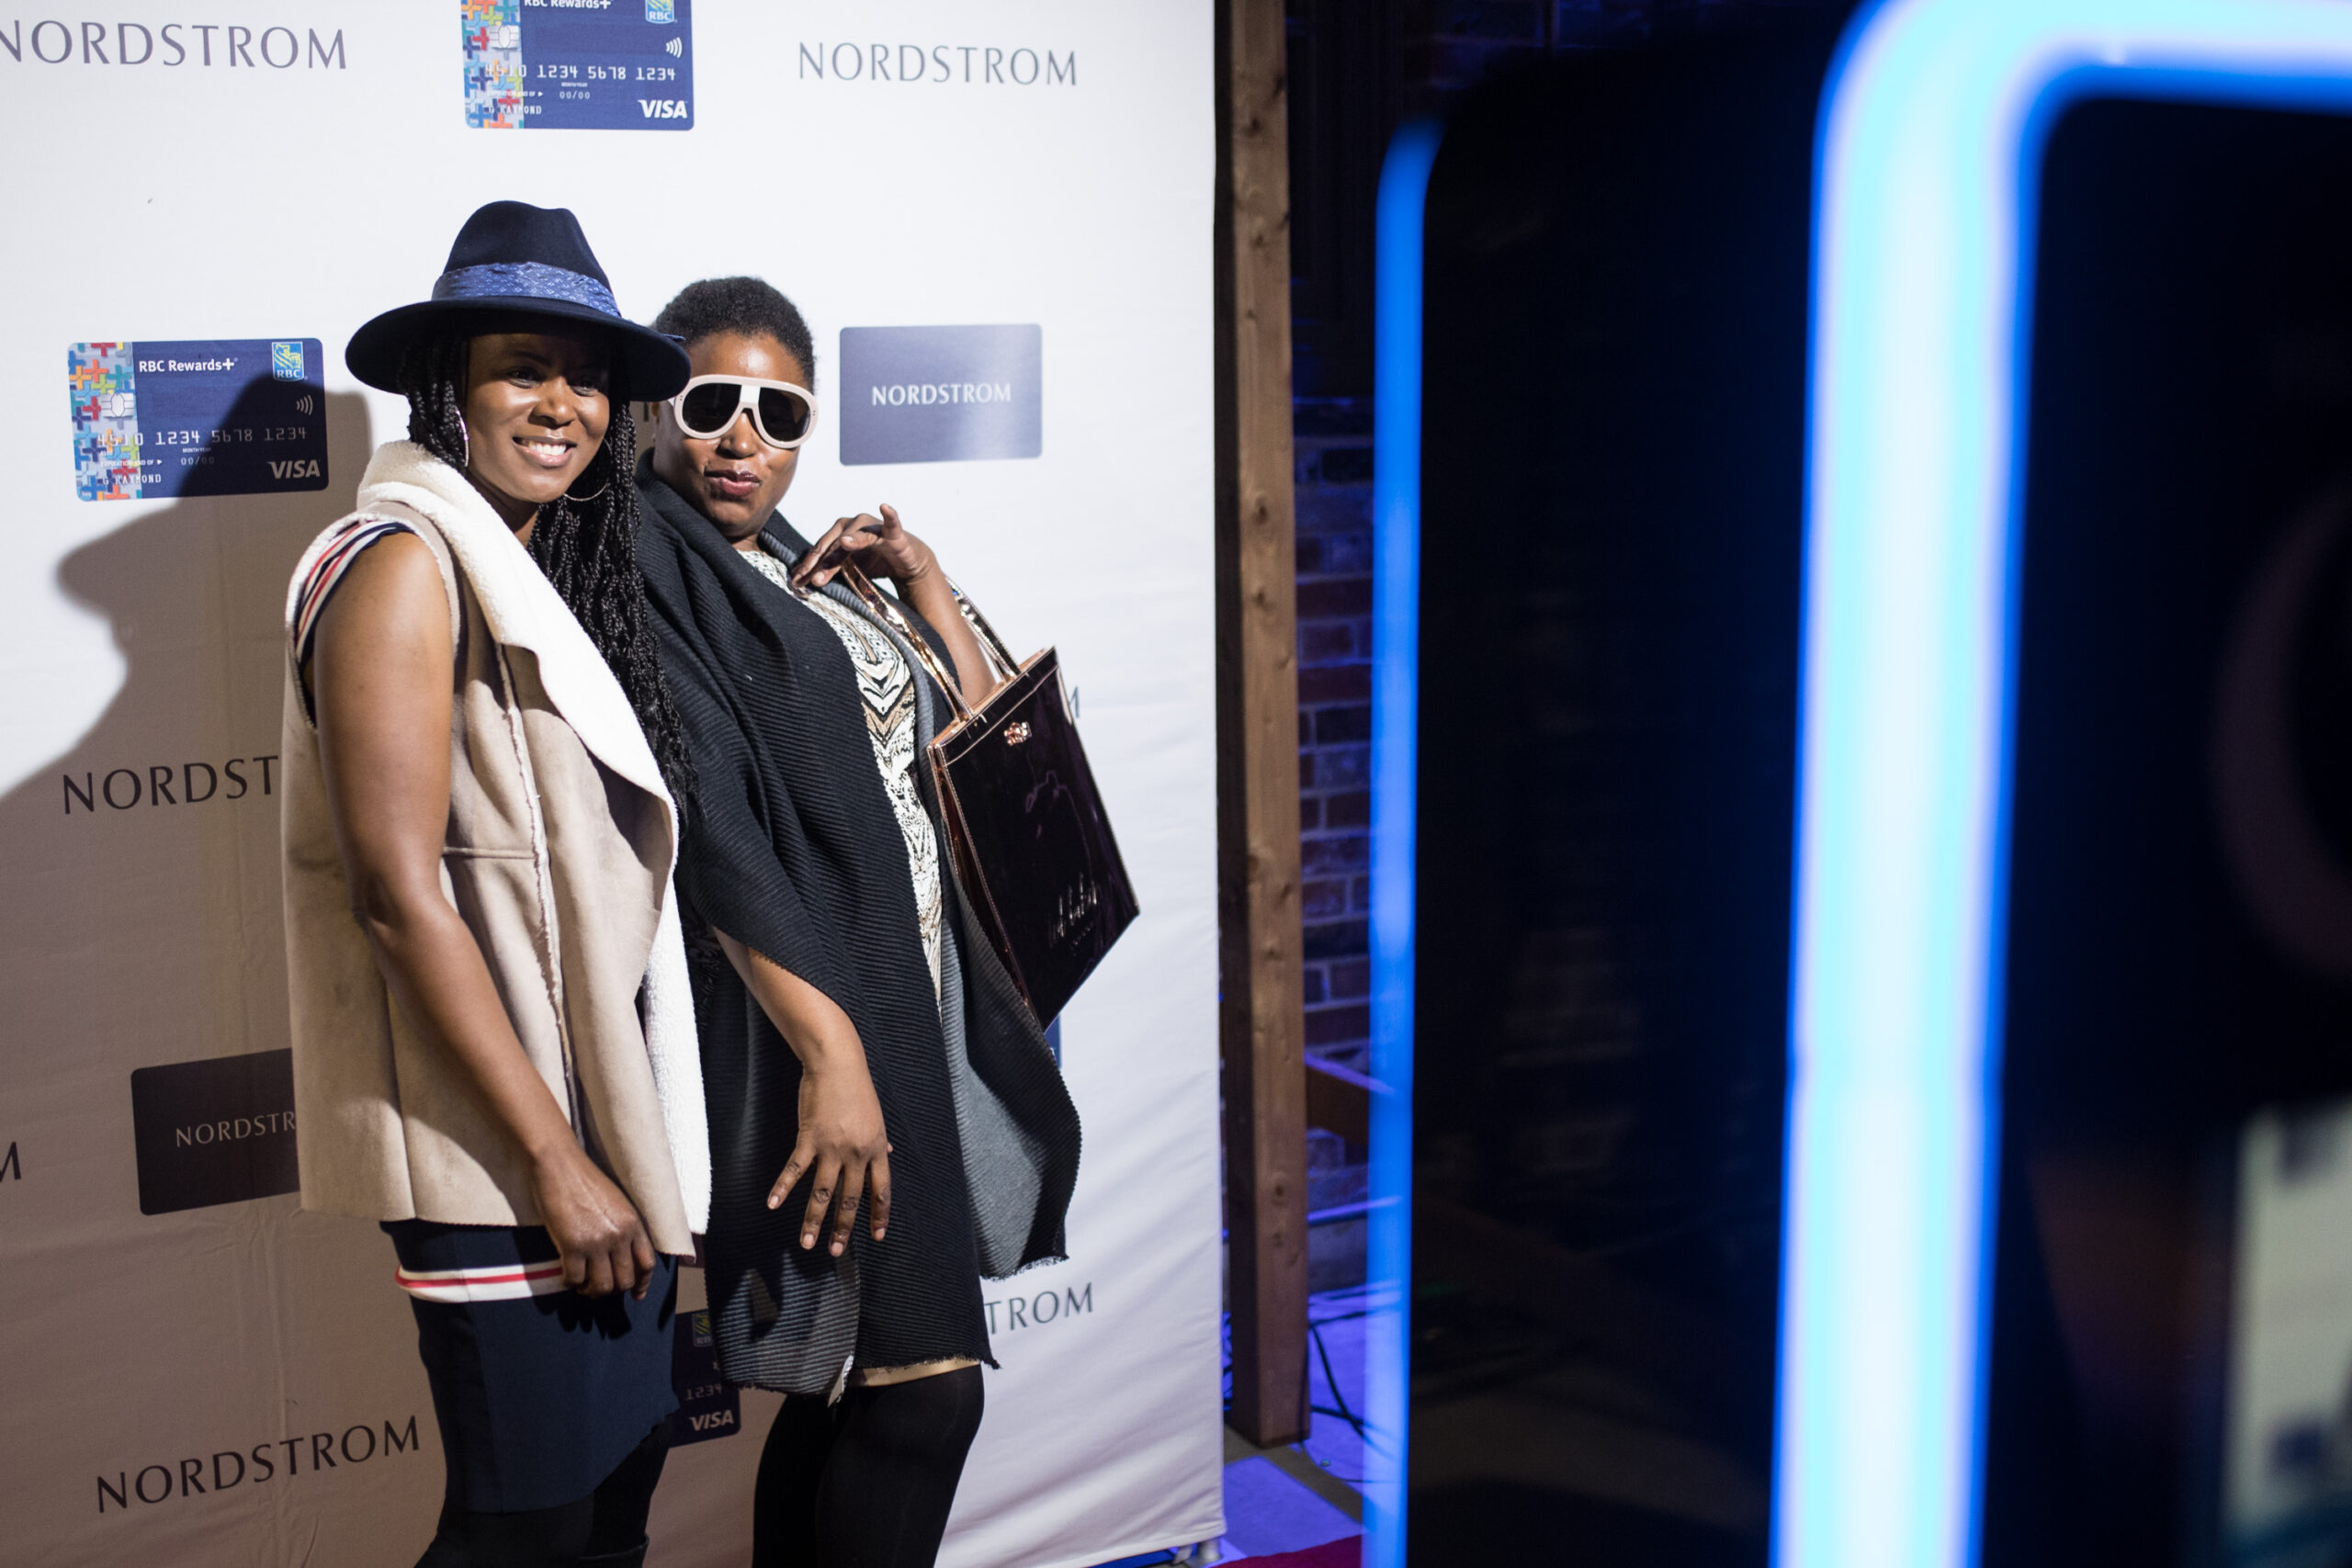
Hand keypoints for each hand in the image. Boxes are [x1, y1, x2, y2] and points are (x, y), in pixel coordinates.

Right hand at [530, 1145, 658, 1299]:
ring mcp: (596, 1242)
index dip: (642, 1284)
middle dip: (611, 1290)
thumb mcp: (617, 1202)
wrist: (560, 1165)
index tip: (636, 1294)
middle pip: (624, 1281)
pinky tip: (567, 1276)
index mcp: (633, 1223)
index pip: (646, 1264)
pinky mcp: (571, 1246)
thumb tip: (621, 1255)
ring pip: (601, 1287)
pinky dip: (570, 1283)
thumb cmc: (585, 1181)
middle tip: (597, 1287)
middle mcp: (619, 1236)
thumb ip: (624, 1228)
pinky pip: (574, 1279)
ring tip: (582, 1286)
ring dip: (591, 1291)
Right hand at [768, 1054, 892, 1255]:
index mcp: (877, 1148)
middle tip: (836, 1252)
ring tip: (807, 1243)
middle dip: (843, 1228)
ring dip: (814, 1221)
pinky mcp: (809, 1138)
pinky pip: (795, 1170)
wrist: (837, 1063)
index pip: (881, 1189)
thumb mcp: (876, 1116)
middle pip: (851, 1198)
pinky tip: (773, 1205)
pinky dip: (783, 1188)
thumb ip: (880, 1140)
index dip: (880, 1214)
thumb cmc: (857, 1088)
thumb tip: (890, 1152)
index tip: (877, 1235)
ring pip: (823, 1193)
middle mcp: (857, 1153)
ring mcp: (833, 1147)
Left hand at [790, 503, 934, 593]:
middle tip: (814, 579)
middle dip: (824, 562)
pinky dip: (889, 515)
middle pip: (835, 544)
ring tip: (844, 543)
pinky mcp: (893, 533)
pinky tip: (884, 507)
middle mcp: (852, 525)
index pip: (821, 549)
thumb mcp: (848, 569)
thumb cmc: (873, 563)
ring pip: (858, 536)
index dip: (809, 565)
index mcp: (838, 532)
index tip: (798, 582)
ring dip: (852, 541)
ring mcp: (873, 527)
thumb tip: (800, 581)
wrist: (904, 564)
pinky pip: (892, 523)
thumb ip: (829, 570)